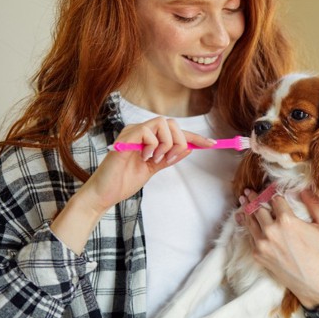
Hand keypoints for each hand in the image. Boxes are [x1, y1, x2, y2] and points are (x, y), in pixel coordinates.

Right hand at [51, 117, 214, 253]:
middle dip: (178, 142)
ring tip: (154, 160)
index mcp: (148, 137)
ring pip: (162, 124)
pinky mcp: (124, 139)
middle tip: (168, 160)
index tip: (212, 144)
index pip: (176, 132)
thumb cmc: (125, 180)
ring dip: (166, 145)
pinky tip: (144, 158)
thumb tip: (189, 147)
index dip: (195, 137)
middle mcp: (140, 131)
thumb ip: (169, 157)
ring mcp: (132, 133)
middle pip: (172, 124)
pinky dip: (152, 146)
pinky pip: (146, 131)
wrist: (106, 193)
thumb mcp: (154, 168)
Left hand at [239, 189, 318, 308]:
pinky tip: (243, 218)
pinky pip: (249, 235)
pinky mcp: (258, 255)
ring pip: (250, 220)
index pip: (275, 198)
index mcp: (287, 220)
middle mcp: (271, 231)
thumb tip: (304, 189)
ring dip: (247, 209)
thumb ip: (315, 203)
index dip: (273, 191)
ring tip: (244, 199)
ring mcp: (262, 244)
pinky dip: (246, 225)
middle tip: (249, 191)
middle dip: (254, 197)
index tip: (270, 187)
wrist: (315, 283)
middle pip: (257, 207)